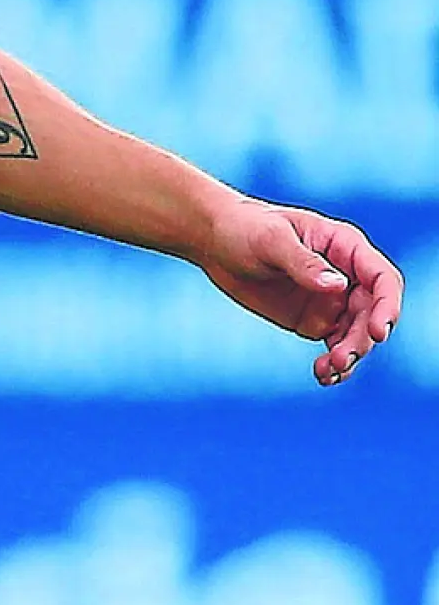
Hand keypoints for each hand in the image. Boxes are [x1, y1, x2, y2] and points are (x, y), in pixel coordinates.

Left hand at [197, 199, 403, 385]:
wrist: (216, 242)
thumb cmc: (246, 228)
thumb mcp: (272, 240)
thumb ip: (304, 263)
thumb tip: (338, 287)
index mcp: (345, 247)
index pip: (382, 279)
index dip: (387, 306)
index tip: (376, 332)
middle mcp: (346, 276)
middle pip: (371, 313)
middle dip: (362, 339)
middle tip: (339, 359)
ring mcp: (331, 301)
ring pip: (355, 334)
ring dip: (349, 355)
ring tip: (328, 370)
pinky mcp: (313, 320)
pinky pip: (334, 345)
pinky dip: (334, 363)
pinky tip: (323, 376)